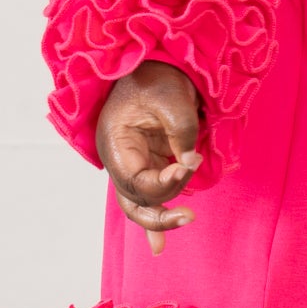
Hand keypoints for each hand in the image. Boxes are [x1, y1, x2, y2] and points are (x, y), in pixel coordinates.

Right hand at [96, 59, 204, 254]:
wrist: (152, 61)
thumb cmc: (157, 77)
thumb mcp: (172, 99)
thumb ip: (181, 133)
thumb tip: (189, 163)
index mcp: (116, 144)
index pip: (138, 181)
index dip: (166, 182)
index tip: (190, 163)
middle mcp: (121, 160)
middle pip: (134, 202)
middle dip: (160, 214)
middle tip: (189, 217)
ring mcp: (135, 163)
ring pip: (140, 204)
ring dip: (158, 220)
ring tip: (174, 235)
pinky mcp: (150, 162)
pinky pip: (150, 195)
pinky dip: (154, 218)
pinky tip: (157, 246)